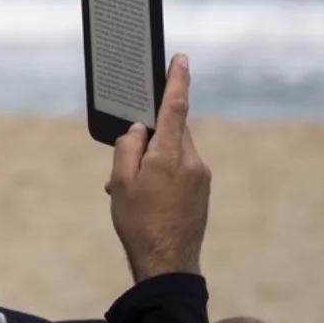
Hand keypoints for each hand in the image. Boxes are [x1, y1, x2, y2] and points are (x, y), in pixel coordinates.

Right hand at [107, 53, 211, 281]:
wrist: (168, 264)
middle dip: (150, 137)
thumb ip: (127, 148)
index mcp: (169, 155)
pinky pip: (181, 169)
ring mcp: (200, 177)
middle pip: (172, 130)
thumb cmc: (139, 223)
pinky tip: (146, 199)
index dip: (177, 80)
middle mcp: (191, 161)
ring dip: (154, 160)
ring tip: (132, 189)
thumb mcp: (121, 182)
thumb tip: (138, 130)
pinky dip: (163, 174)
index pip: (175, 107)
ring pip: (175, 151)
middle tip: (127, 162)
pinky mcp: (202, 191)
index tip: (181, 58)